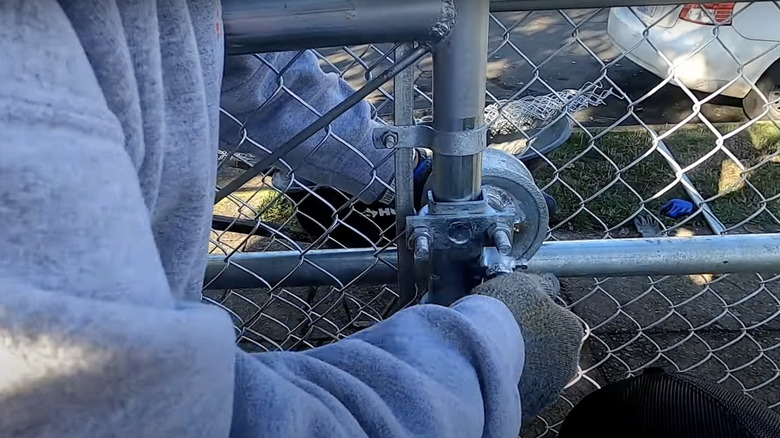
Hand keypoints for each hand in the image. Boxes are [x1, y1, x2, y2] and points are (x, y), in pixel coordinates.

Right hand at [471, 272, 582, 420]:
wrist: (478, 352)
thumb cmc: (504, 313)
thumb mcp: (524, 282)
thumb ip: (541, 284)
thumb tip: (547, 285)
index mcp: (571, 330)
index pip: (556, 318)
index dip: (532, 313)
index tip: (511, 312)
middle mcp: (568, 362)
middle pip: (546, 347)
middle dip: (528, 341)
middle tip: (500, 333)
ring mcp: (549, 389)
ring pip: (533, 371)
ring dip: (518, 363)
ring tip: (491, 353)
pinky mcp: (529, 407)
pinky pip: (518, 390)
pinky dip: (507, 382)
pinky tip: (489, 371)